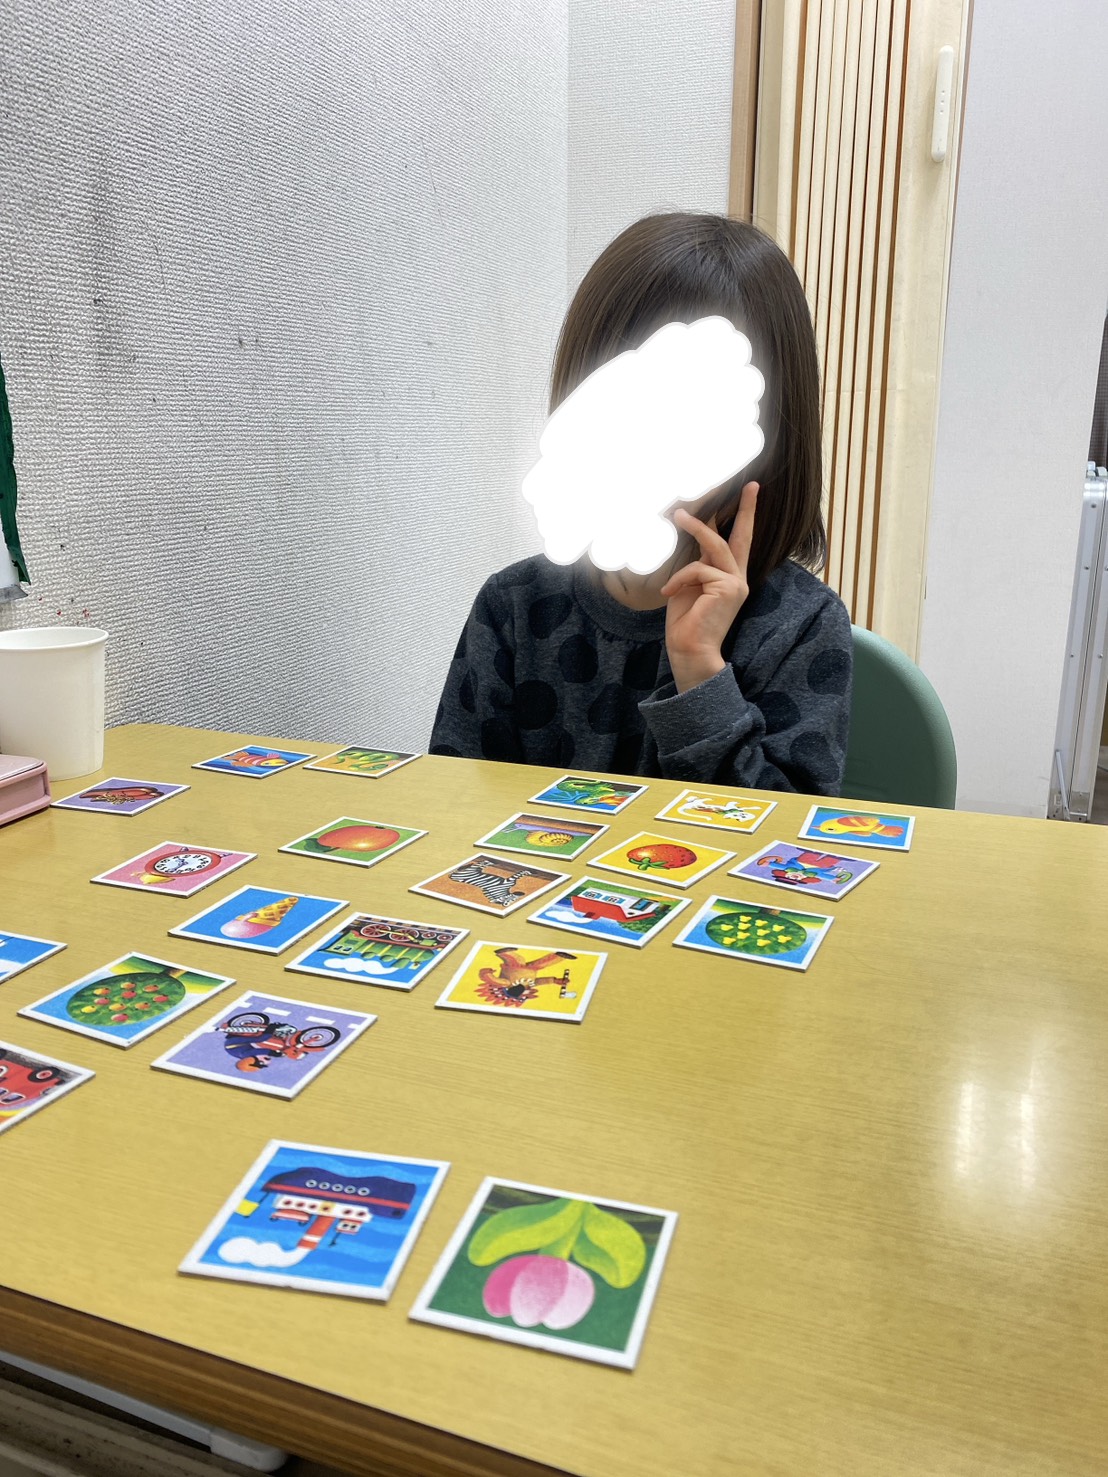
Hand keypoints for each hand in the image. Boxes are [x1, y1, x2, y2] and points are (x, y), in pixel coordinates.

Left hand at [660, 482, 757, 693]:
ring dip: (695, 527)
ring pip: (715, 545)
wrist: (689, 652)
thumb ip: (696, 564)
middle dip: (747, 509)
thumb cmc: (685, 624)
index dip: (743, 517)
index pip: (738, 543)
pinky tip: (669, 591)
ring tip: (677, 515)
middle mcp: (738, 579)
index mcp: (729, 579)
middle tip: (752, 485)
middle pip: (742, 537)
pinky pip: (697, 568)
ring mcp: (736, 583)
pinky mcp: (728, 588)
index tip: (751, 492)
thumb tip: (693, 535)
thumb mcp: (688, 586)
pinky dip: (680, 577)